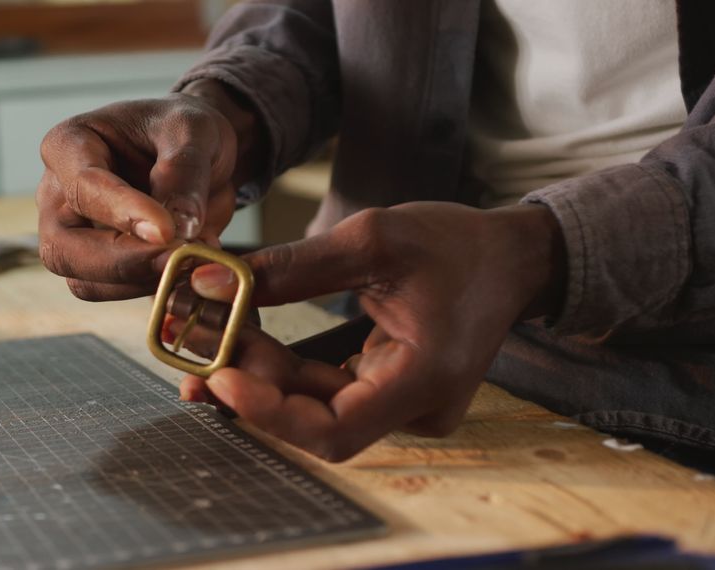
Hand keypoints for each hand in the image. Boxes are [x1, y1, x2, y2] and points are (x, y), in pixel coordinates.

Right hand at [37, 80, 262, 300]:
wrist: (194, 153)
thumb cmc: (183, 130)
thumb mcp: (194, 132)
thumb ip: (184, 174)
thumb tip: (178, 229)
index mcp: (68, 146)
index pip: (83, 187)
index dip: (124, 213)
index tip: (168, 231)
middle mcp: (57, 194)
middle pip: (63, 249)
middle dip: (122, 262)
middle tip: (177, 258)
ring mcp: (72, 235)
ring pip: (85, 282)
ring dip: (140, 281)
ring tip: (193, 256)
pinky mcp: (96, 265)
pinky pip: (112, 293)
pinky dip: (150, 289)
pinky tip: (187, 267)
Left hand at [176, 202, 564, 460]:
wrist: (510, 257)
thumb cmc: (456, 243)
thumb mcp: (372, 240)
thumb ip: (290, 267)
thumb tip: (208, 284)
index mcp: (424, 382)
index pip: (334, 431)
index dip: (269, 414)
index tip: (219, 375)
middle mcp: (416, 410)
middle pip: (316, 421)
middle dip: (254, 383)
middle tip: (203, 343)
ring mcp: (403, 406)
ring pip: (315, 406)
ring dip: (263, 373)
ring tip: (220, 330)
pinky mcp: (389, 391)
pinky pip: (327, 390)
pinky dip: (285, 367)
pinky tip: (248, 337)